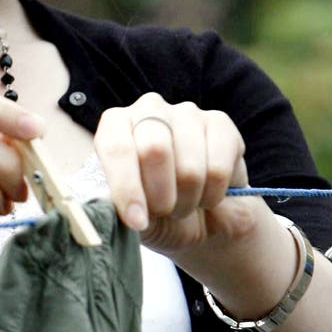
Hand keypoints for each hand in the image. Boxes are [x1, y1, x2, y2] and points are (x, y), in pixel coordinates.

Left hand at [94, 93, 267, 266]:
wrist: (200, 220)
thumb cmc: (156, 214)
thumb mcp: (129, 215)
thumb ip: (116, 206)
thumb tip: (111, 208)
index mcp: (115, 126)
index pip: (115, 147)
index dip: (126, 188)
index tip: (137, 221)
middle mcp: (149, 109)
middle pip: (154, 150)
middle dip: (160, 196)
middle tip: (163, 212)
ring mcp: (187, 113)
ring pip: (189, 167)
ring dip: (187, 201)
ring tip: (184, 205)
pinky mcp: (220, 124)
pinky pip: (218, 169)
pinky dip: (212, 196)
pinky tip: (207, 195)